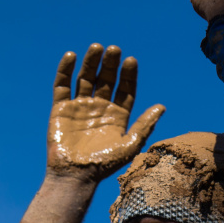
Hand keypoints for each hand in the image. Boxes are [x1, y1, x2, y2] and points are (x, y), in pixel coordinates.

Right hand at [48, 43, 164, 180]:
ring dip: (90, 62)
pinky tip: (71, 56)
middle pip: (106, 79)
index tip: (130, 61)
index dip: (128, 75)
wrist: (75, 175)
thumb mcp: (130, 145)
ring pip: (85, 78)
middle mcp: (100, 108)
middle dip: (110, 64)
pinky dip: (65, 70)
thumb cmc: (104, 164)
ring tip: (96, 47)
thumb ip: (145, 125)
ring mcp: (80, 107)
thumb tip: (162, 106)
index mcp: (117, 116)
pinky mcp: (61, 109)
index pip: (125, 89)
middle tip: (114, 49)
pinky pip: (62, 85)